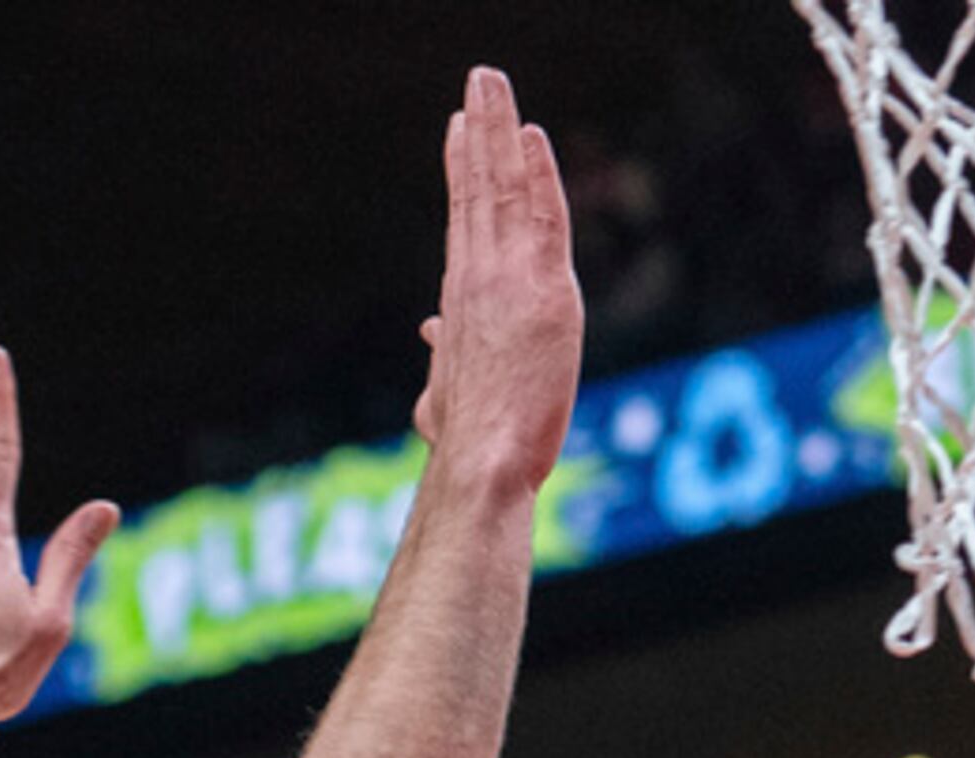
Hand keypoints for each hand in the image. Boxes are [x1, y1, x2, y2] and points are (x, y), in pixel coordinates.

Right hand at [411, 68, 580, 489]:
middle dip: (478, 130)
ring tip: (492, 81)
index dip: (463, 169)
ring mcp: (507, 278)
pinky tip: (530, 133)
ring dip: (499, 129)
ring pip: (503, 187)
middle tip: (478, 79)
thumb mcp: (446, 391)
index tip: (460, 129)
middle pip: (478, 187)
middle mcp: (477, 277)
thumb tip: (430, 333)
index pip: (464, 218)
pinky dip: (536, 172)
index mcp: (462, 299)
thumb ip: (443, 356)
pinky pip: (541, 215)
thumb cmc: (467, 443)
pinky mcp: (544, 289)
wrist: (482, 460)